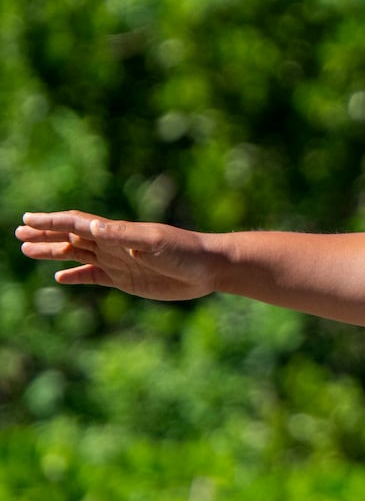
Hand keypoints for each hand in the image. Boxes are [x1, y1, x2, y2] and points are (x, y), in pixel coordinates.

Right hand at [16, 211, 219, 300]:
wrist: (209, 268)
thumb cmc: (185, 252)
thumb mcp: (154, 242)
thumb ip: (123, 235)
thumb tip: (91, 226)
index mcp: (116, 233)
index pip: (76, 224)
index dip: (51, 222)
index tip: (27, 220)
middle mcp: (113, 245)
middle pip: (71, 238)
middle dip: (45, 235)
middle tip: (19, 234)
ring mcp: (118, 262)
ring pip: (77, 255)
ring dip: (53, 253)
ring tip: (27, 251)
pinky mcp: (125, 280)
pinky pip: (93, 277)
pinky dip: (75, 277)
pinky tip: (59, 278)